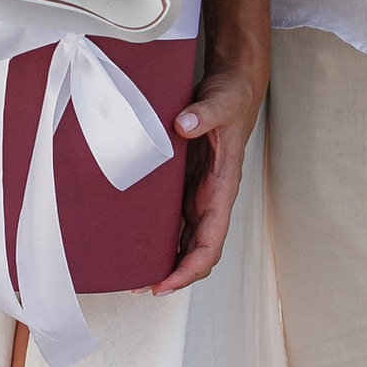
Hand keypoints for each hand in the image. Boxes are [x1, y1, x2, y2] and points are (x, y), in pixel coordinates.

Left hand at [155, 0, 269, 294]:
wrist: (234, 81)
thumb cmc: (233, 94)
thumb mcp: (221, 100)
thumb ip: (205, 113)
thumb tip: (184, 124)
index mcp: (223, 187)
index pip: (211, 242)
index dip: (190, 267)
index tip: (165, 283)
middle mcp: (211, 196)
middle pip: (196, 249)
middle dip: (173, 273)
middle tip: (139, 285)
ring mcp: (198, 191)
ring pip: (184, 238)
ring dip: (164, 258)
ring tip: (132, 272)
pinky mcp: (186, 182)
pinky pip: (174, 218)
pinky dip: (159, 234)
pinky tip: (137, 240)